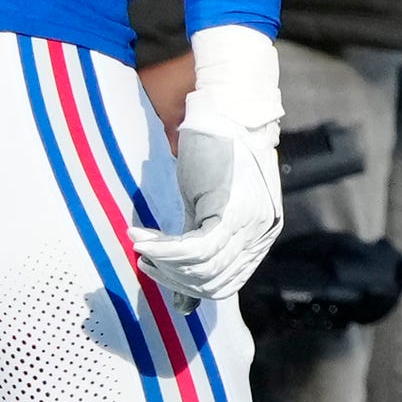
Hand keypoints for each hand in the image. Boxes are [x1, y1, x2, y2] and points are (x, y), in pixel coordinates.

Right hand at [133, 25, 283, 309]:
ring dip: (163, 264)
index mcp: (262, 232)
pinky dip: (162, 249)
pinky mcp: (232, 211)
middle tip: (144, 263)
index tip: (158, 274)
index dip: (188, 286)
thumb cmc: (215, 146)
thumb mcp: (205, 202)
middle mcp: (261, 232)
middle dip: (172, 279)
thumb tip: (182, 295)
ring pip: (203, 270)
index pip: (227, 283)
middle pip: (215, 283)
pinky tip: (140, 238)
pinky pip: (193, 250)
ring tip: (140, 248)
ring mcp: (250, 223)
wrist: (228, 105)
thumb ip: (197, 242)